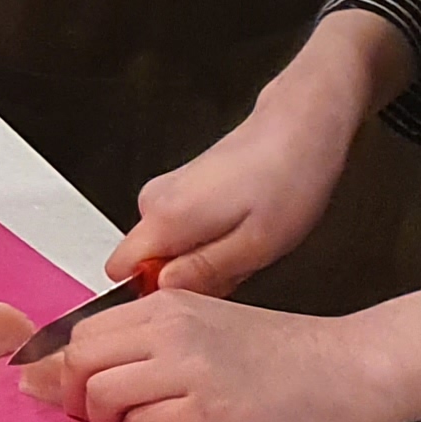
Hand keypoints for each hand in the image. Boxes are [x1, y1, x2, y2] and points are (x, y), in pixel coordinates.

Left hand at [55, 291, 385, 421]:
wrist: (346, 366)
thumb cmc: (284, 352)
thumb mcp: (208, 325)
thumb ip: (154, 338)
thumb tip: (97, 365)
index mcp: (167, 305)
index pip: (84, 330)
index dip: (67, 365)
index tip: (69, 388)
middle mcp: (171, 329)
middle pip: (81, 359)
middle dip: (74, 395)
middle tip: (93, 416)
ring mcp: (189, 369)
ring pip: (102, 393)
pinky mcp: (211, 411)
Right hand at [107, 79, 361, 296]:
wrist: (300, 128)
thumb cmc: (287, 181)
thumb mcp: (255, 246)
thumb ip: (203, 273)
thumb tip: (163, 291)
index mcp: (165, 217)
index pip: (120, 270)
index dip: (152, 293)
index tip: (195, 292)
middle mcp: (154, 201)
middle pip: (148, 263)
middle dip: (189, 277)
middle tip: (237, 266)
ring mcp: (166, 191)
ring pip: (169, 249)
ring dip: (206, 259)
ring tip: (248, 244)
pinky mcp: (181, 188)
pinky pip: (182, 232)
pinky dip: (212, 240)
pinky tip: (245, 229)